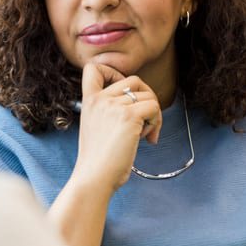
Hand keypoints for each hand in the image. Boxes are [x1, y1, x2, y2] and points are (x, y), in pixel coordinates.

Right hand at [69, 62, 162, 194]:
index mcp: (89, 101)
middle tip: (145, 121)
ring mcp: (114, 106)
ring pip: (148, 95)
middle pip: (134, 80)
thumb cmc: (97, 160)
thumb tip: (138, 102)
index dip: (113, 72)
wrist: (94, 177)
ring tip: (144, 135)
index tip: (123, 92)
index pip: (94, 68)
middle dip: (146, 98)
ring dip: (153, 114)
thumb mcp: (94, 127)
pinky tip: (147, 139)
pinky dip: (156, 122)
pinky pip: (154, 108)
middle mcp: (100, 99)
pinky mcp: (129, 116)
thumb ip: (108, 111)